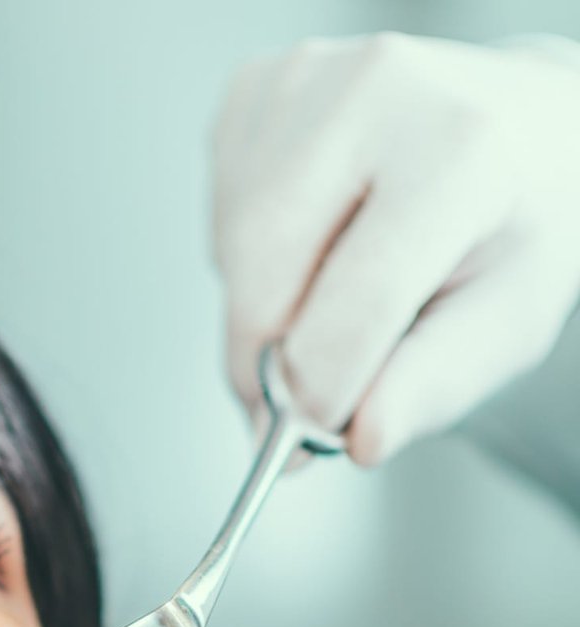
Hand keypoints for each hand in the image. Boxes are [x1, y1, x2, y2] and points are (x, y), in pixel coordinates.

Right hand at [212, 33, 579, 462]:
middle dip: (268, 364)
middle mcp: (380, 92)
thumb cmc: (513, 223)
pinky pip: (216, 217)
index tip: (314, 432)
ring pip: (228, 256)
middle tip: (297, 395)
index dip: (320, 395)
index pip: (350, 310)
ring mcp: (309, 80)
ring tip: (327, 297)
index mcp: (462, 149)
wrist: (518, 133)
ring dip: (259, 312)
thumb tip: (355, 438)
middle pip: (263, 282)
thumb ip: (430, 388)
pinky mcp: (260, 89)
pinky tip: (308, 243)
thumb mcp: (505, 322)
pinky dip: (245, 260)